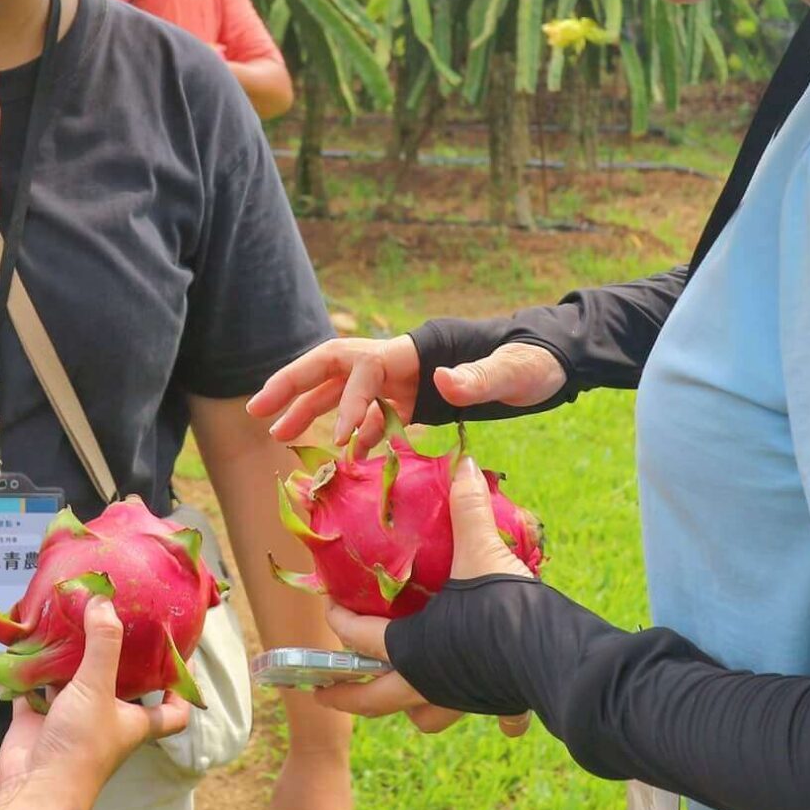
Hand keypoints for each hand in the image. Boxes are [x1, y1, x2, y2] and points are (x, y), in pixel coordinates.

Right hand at [0, 598, 193, 803]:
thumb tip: (103, 600)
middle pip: (118, 685)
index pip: (173, 710)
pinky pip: (34, 689)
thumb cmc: (80, 748)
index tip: (182, 654)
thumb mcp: (98, 689)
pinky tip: (27, 643)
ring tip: (67, 619)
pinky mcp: (37, 722)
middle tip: (112, 618)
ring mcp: (70, 721)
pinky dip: (30, 670)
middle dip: (114, 656)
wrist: (35, 791)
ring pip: (73, 683)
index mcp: (135, 721)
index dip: (182, 686)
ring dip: (68, 657)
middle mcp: (106, 721)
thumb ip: (104, 644)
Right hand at [248, 337, 565, 448]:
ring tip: (276, 436)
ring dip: (309, 411)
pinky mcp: (413, 400)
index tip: (339, 440)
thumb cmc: (535, 361)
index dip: (344, 400)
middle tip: (256, 412)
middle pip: (331, 366)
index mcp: (416, 351)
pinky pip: (369, 414)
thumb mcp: (515, 370)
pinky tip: (337, 458)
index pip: (361, 367)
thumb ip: (480, 376)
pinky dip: (349, 433)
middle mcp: (401, 361)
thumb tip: (444, 381)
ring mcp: (404, 380)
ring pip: (342, 390)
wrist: (552, 361)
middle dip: (292, 386)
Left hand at [315, 453, 533, 737]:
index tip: (328, 603)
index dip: (337, 619)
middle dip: (345, 696)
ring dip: (413, 709)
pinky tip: (502, 712)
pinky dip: (496, 714)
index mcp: (409, 646)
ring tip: (407, 693)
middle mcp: (427, 680)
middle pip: (372, 700)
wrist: (556, 655)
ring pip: (426, 717)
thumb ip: (467, 507)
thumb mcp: (481, 551)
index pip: (357, 636)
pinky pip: (495, 716)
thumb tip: (464, 463)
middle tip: (324, 691)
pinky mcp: (497, 702)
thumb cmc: (502, 607)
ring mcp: (461, 696)